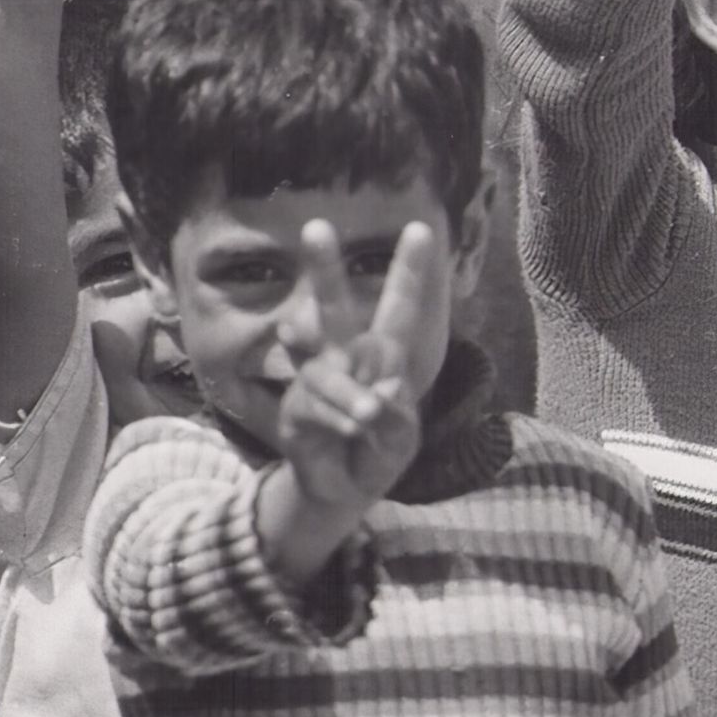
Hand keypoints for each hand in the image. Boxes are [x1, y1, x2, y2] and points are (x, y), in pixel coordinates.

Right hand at [274, 220, 445, 517]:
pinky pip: (316, 405)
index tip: (420, 230)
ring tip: (369, 418)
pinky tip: (351, 432)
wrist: (346, 490)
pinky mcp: (296, 407)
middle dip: (324, 269)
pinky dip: (339, 421)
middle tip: (315, 226)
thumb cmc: (379, 450)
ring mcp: (317, 380)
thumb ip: (398, 414)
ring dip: (353, 398)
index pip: (397, 309)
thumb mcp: (403, 436)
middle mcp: (344, 357)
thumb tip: (379, 387)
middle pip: (333, 308)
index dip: (409, 272)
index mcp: (382, 356)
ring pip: (328, 371)